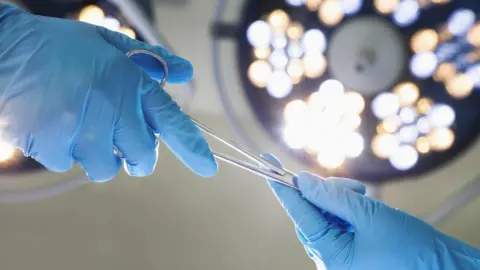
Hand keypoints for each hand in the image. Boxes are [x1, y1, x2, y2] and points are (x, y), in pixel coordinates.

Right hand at [0, 5, 216, 180]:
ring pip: (107, 167)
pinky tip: (56, 125)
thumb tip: (183, 73)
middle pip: (143, 158)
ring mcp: (82, 131)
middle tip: (124, 140)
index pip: (172, 122)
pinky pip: (72, 164)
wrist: (3, 51)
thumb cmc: (59, 46)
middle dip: (139, 156)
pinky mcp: (53, 147)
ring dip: (102, 154)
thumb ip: (150, 60)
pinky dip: (68, 151)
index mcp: (129, 83)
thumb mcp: (108, 43)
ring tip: (82, 124)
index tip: (209, 167)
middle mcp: (111, 110)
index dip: (193, 148)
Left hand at [262, 154, 479, 269]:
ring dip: (340, 198)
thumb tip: (303, 180)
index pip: (300, 214)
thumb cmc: (411, 249)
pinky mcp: (348, 248)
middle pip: (311, 212)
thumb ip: (333, 197)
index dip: (283, 188)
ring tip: (365, 197)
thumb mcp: (370, 216)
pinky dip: (346, 207)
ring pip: (324, 213)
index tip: (267, 165)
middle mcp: (329, 258)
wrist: (443, 266)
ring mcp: (338, 254)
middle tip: (351, 188)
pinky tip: (363, 203)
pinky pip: (336, 220)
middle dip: (326, 193)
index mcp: (331, 256)